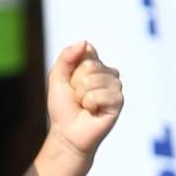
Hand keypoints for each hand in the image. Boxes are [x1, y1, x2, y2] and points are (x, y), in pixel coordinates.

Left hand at [47, 41, 123, 160]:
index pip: (87, 52)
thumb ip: (67, 56)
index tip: (70, 82)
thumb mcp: (58, 77)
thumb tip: (85, 42)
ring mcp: (115, 87)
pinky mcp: (118, 101)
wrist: (67, 133)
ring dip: (81, 96)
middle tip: (77, 98)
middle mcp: (109, 74)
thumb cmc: (63, 106)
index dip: (73, 69)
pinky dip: (89, 104)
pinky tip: (92, 111)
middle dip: (76, 84)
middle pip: (89, 66)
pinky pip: (98, 95)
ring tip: (84, 105)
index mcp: (96, 65)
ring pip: (92, 81)